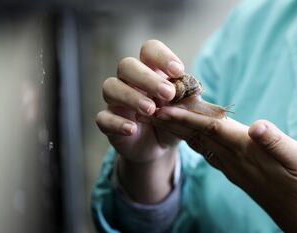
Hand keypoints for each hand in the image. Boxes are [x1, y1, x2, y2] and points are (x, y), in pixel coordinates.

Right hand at [95, 40, 184, 202]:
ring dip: (131, 97)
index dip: (162, 56)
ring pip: (110, 87)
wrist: (159, 147)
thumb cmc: (172, 119)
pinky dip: (117, 123)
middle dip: (147, 77)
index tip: (178, 71)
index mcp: (151, 71)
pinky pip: (103, 118)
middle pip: (127, 65)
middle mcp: (130, 81)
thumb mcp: (186, 109)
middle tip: (168, 94)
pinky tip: (132, 129)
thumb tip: (193, 89)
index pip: (149, 50)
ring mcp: (116, 101)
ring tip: (150, 110)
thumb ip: (189, 98)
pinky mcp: (108, 122)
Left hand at [149, 106, 296, 232]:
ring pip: (202, 145)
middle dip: (176, 122)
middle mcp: (235, 160)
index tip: (165, 108)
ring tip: (166, 120)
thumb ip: (276, 143)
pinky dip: (197, 141)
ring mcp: (234, 169)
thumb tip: (257, 126)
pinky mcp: (238, 174)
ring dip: (182, 131)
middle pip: (199, 136)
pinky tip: (192, 138)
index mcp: (247, 151)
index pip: (211, 129)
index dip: (188, 117)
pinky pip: (210, 154)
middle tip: (153, 109)